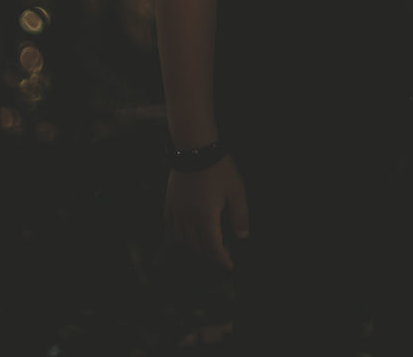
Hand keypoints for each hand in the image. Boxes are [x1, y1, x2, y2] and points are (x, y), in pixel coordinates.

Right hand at [164, 153, 248, 270]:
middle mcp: (188, 219)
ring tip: (204, 245)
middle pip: (196, 247)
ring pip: (180, 240)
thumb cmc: (218, 167)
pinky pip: (169, 226)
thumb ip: (240, 215)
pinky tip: (184, 233)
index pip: (213, 248)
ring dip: (193, 247)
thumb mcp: (236, 190)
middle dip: (209, 254)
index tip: (229, 265)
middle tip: (221, 253)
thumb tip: (242, 236)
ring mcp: (176, 210)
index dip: (222, 260)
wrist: (194, 147)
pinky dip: (177, 235)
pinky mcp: (169, 202)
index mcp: (205, 218)